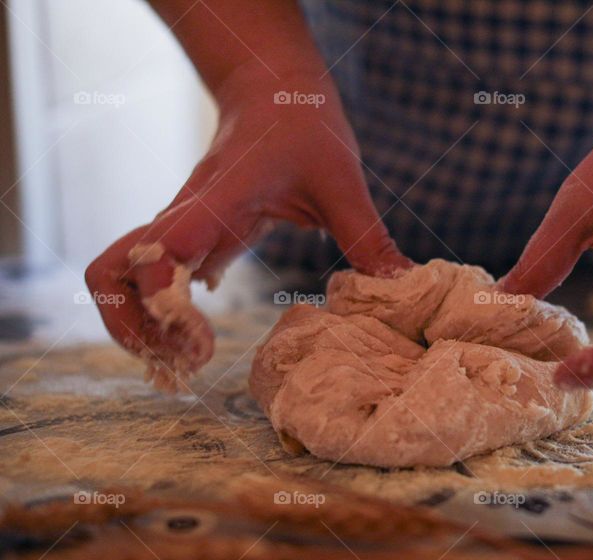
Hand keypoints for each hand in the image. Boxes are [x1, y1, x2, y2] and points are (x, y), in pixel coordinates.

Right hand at [85, 64, 409, 387]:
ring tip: (182, 359)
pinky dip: (158, 314)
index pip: (160, 251)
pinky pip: (149, 277)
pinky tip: (194, 338)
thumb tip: (405, 289)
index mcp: (218, 201)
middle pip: (112, 274)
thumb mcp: (342, 181)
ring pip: (117, 277)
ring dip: (138, 325)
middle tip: (182, 363)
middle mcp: (186, 217)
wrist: (271, 88)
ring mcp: (181, 227)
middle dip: (134, 330)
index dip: (163, 304)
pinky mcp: (190, 238)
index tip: (200, 344)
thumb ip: (367, 238)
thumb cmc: (303, 126)